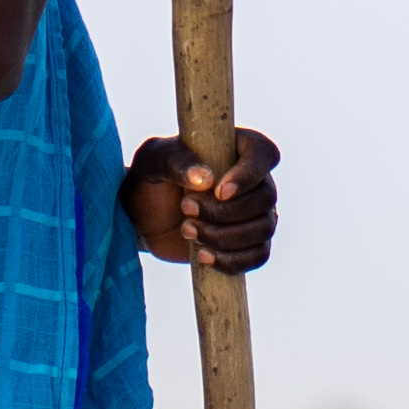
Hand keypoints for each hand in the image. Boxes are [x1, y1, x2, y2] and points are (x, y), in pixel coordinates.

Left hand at [125, 126, 278, 271]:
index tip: (219, 191)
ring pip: (263, 229)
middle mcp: (254, 180)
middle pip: (265, 198)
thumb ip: (175, 162)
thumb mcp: (152, 161)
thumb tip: (206, 179)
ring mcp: (255, 213)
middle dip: (224, 211)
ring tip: (187, 231)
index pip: (264, 153)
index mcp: (237, 148)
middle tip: (185, 209)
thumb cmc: (150, 179)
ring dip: (225, 236)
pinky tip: (203, 256)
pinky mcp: (248, 243)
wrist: (143, 218)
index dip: (249, 174)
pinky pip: (259, 255)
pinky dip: (233, 260)